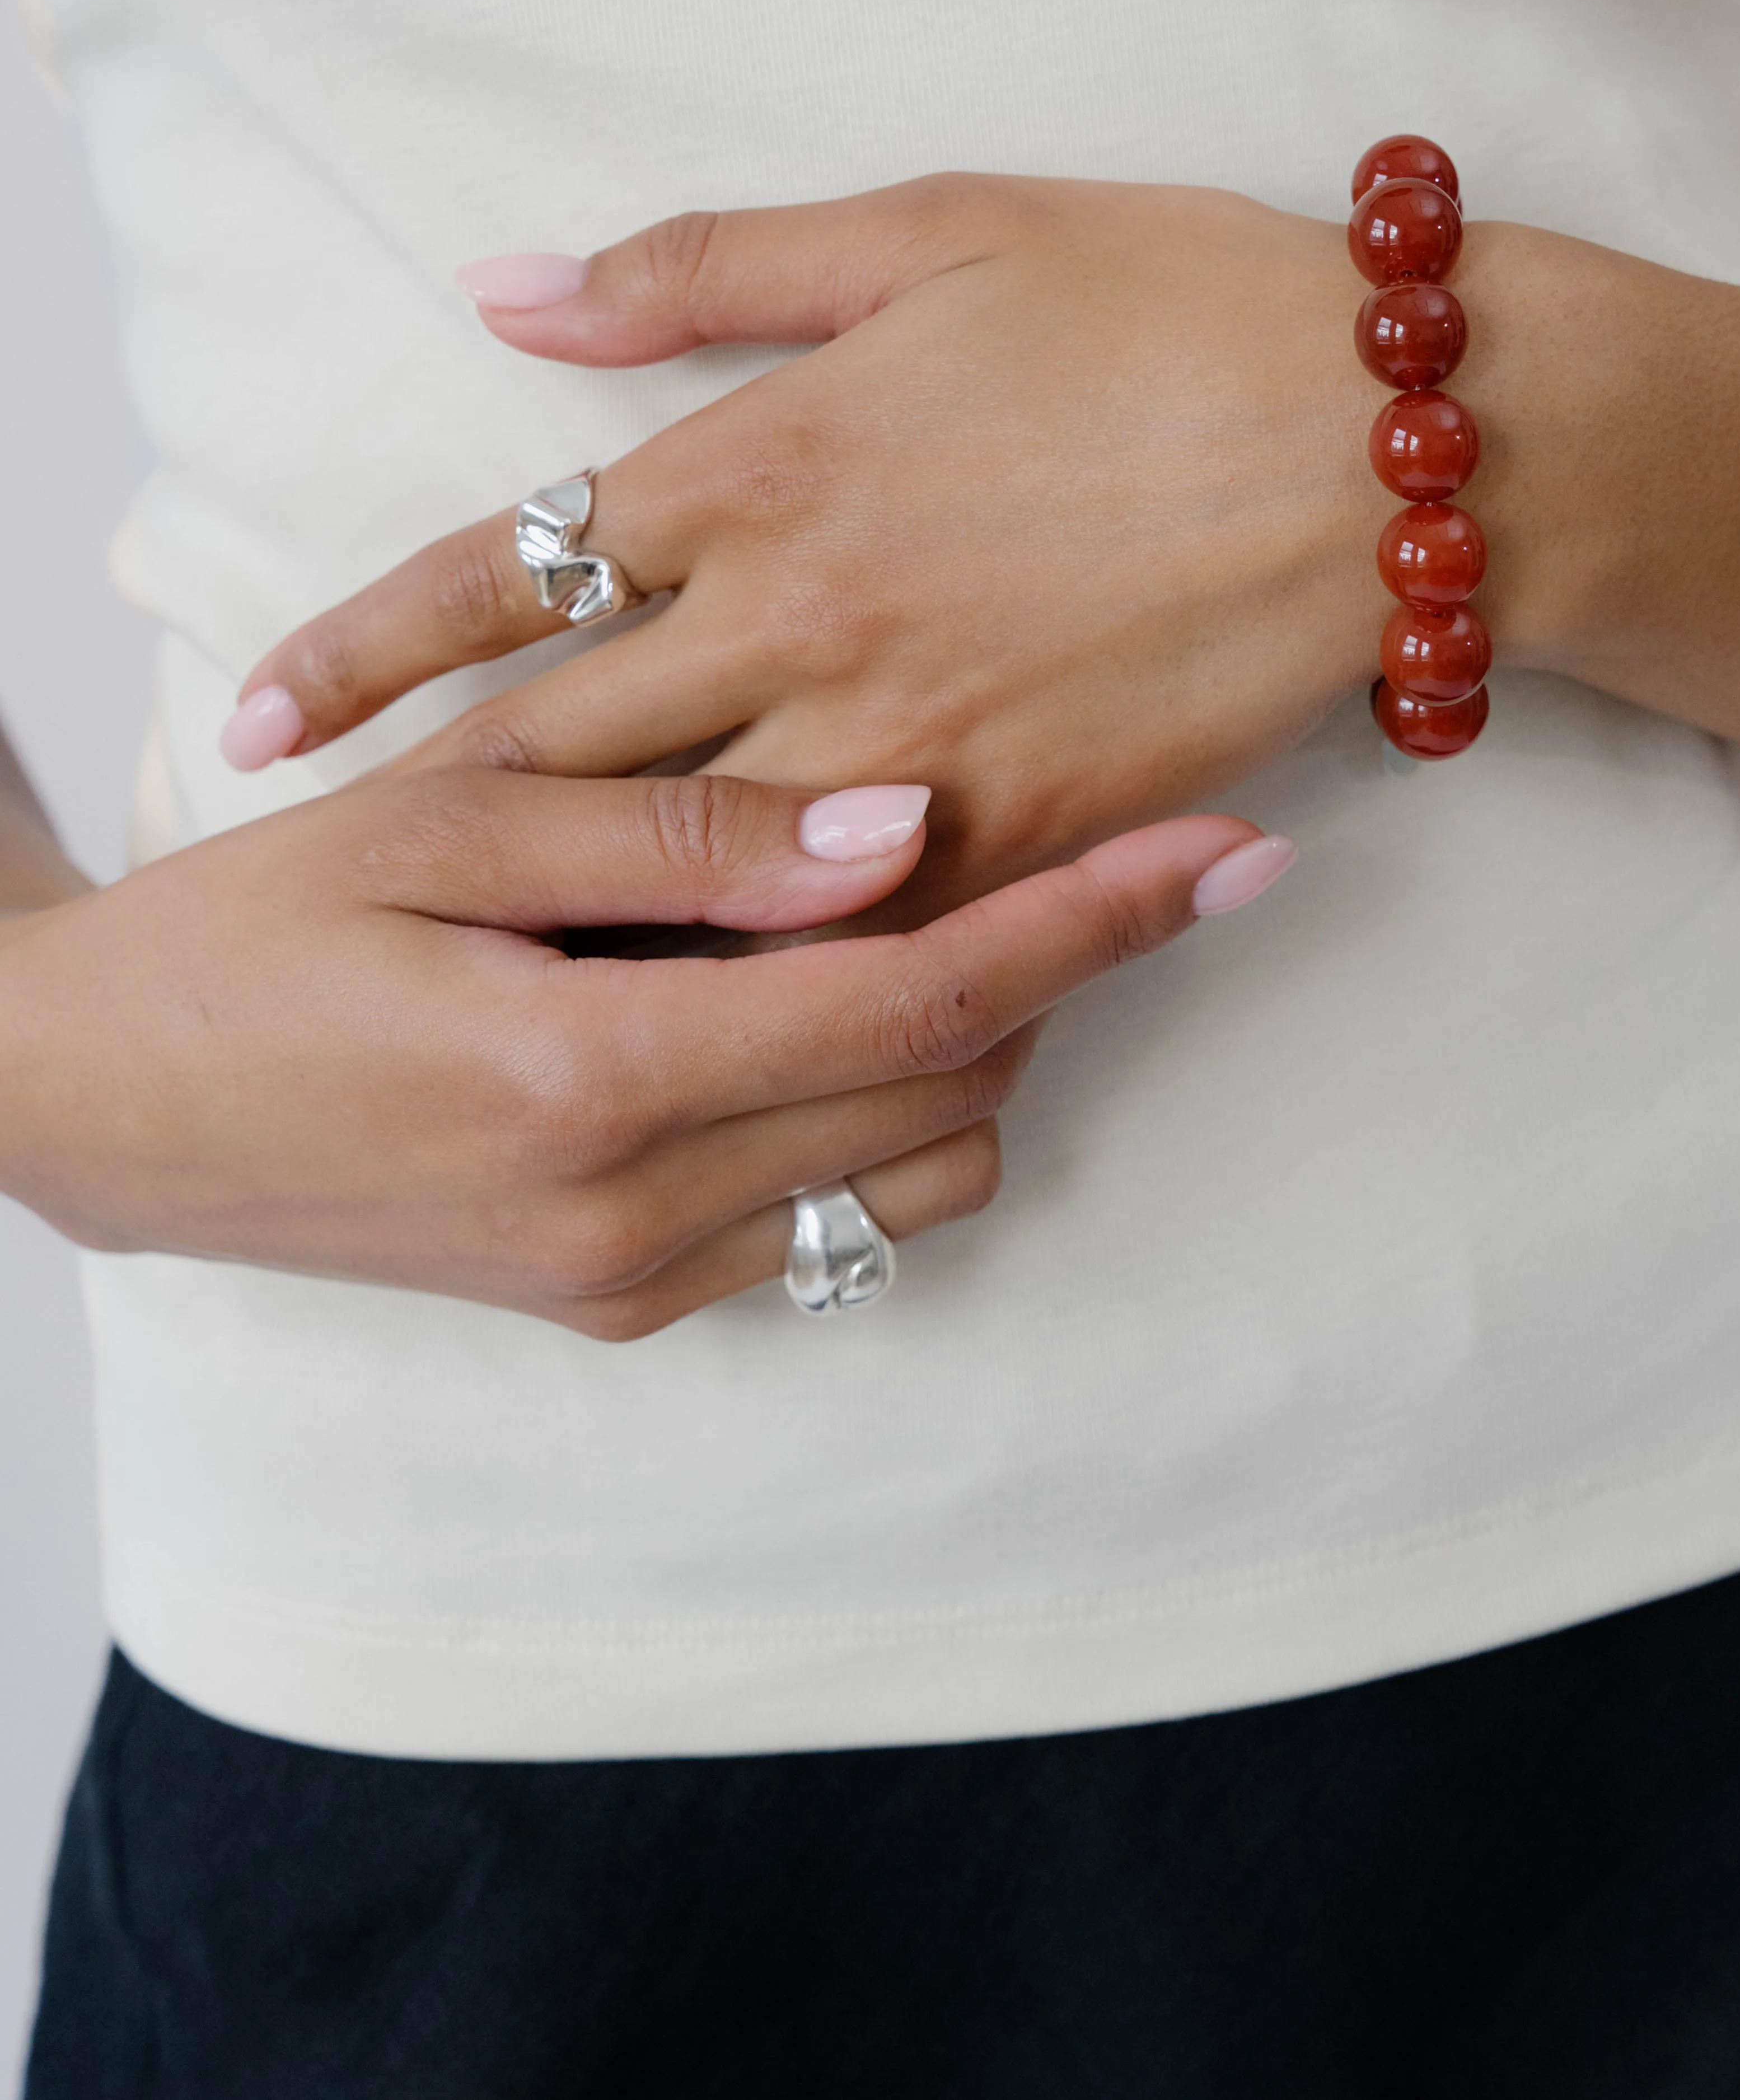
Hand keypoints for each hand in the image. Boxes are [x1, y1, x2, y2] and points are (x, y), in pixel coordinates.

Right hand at [0, 761, 1271, 1336]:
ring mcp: (628, 1278)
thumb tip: (903, 830)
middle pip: (954, 1090)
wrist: (100, 1106)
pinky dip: (881, 1113)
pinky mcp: (612, 1303)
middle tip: (1110, 831)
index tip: (1232, 852)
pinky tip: (835, 1000)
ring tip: (959, 907)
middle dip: (1063, 968)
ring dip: (979, 1047)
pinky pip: (826, 1217)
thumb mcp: (439, 830)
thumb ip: (684, 837)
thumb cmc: (252, 934)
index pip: (932, 1002)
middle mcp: (635, 1212)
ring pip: (914, 1171)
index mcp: (597, 1078)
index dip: (1101, 920)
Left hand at [231, 174, 1386, 907]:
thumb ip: (703, 271)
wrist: (1393, 441)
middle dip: (423, 820)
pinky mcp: (1025, 829)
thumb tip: (509, 293)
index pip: (504, 570)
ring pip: (692, 874)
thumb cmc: (1165, 307)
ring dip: (577, 929)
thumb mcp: (929, 229)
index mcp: (766, 465)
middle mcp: (807, 623)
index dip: (362, 647)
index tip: (260, 718)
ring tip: (470, 979)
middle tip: (310, 888)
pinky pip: (862, 934)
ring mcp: (915, 744)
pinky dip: (773, 977)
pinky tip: (703, 1020)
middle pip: (562, 749)